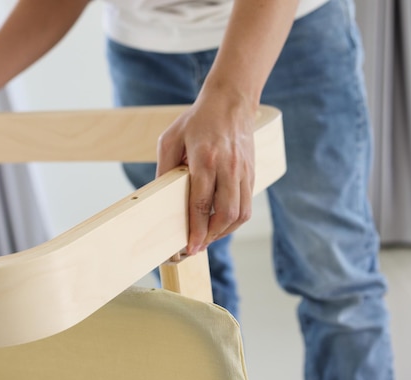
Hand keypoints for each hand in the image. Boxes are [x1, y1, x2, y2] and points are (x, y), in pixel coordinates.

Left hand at [156, 92, 255, 255]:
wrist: (231, 100)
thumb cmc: (197, 120)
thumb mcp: (170, 139)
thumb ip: (164, 168)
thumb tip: (158, 197)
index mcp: (205, 159)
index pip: (201, 203)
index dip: (196, 230)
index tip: (190, 248)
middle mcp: (228, 167)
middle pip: (225, 214)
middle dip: (211, 236)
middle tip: (197, 247)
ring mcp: (243, 171)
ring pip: (240, 213)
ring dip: (224, 232)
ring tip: (208, 238)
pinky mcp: (252, 173)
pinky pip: (247, 205)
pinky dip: (234, 220)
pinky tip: (221, 223)